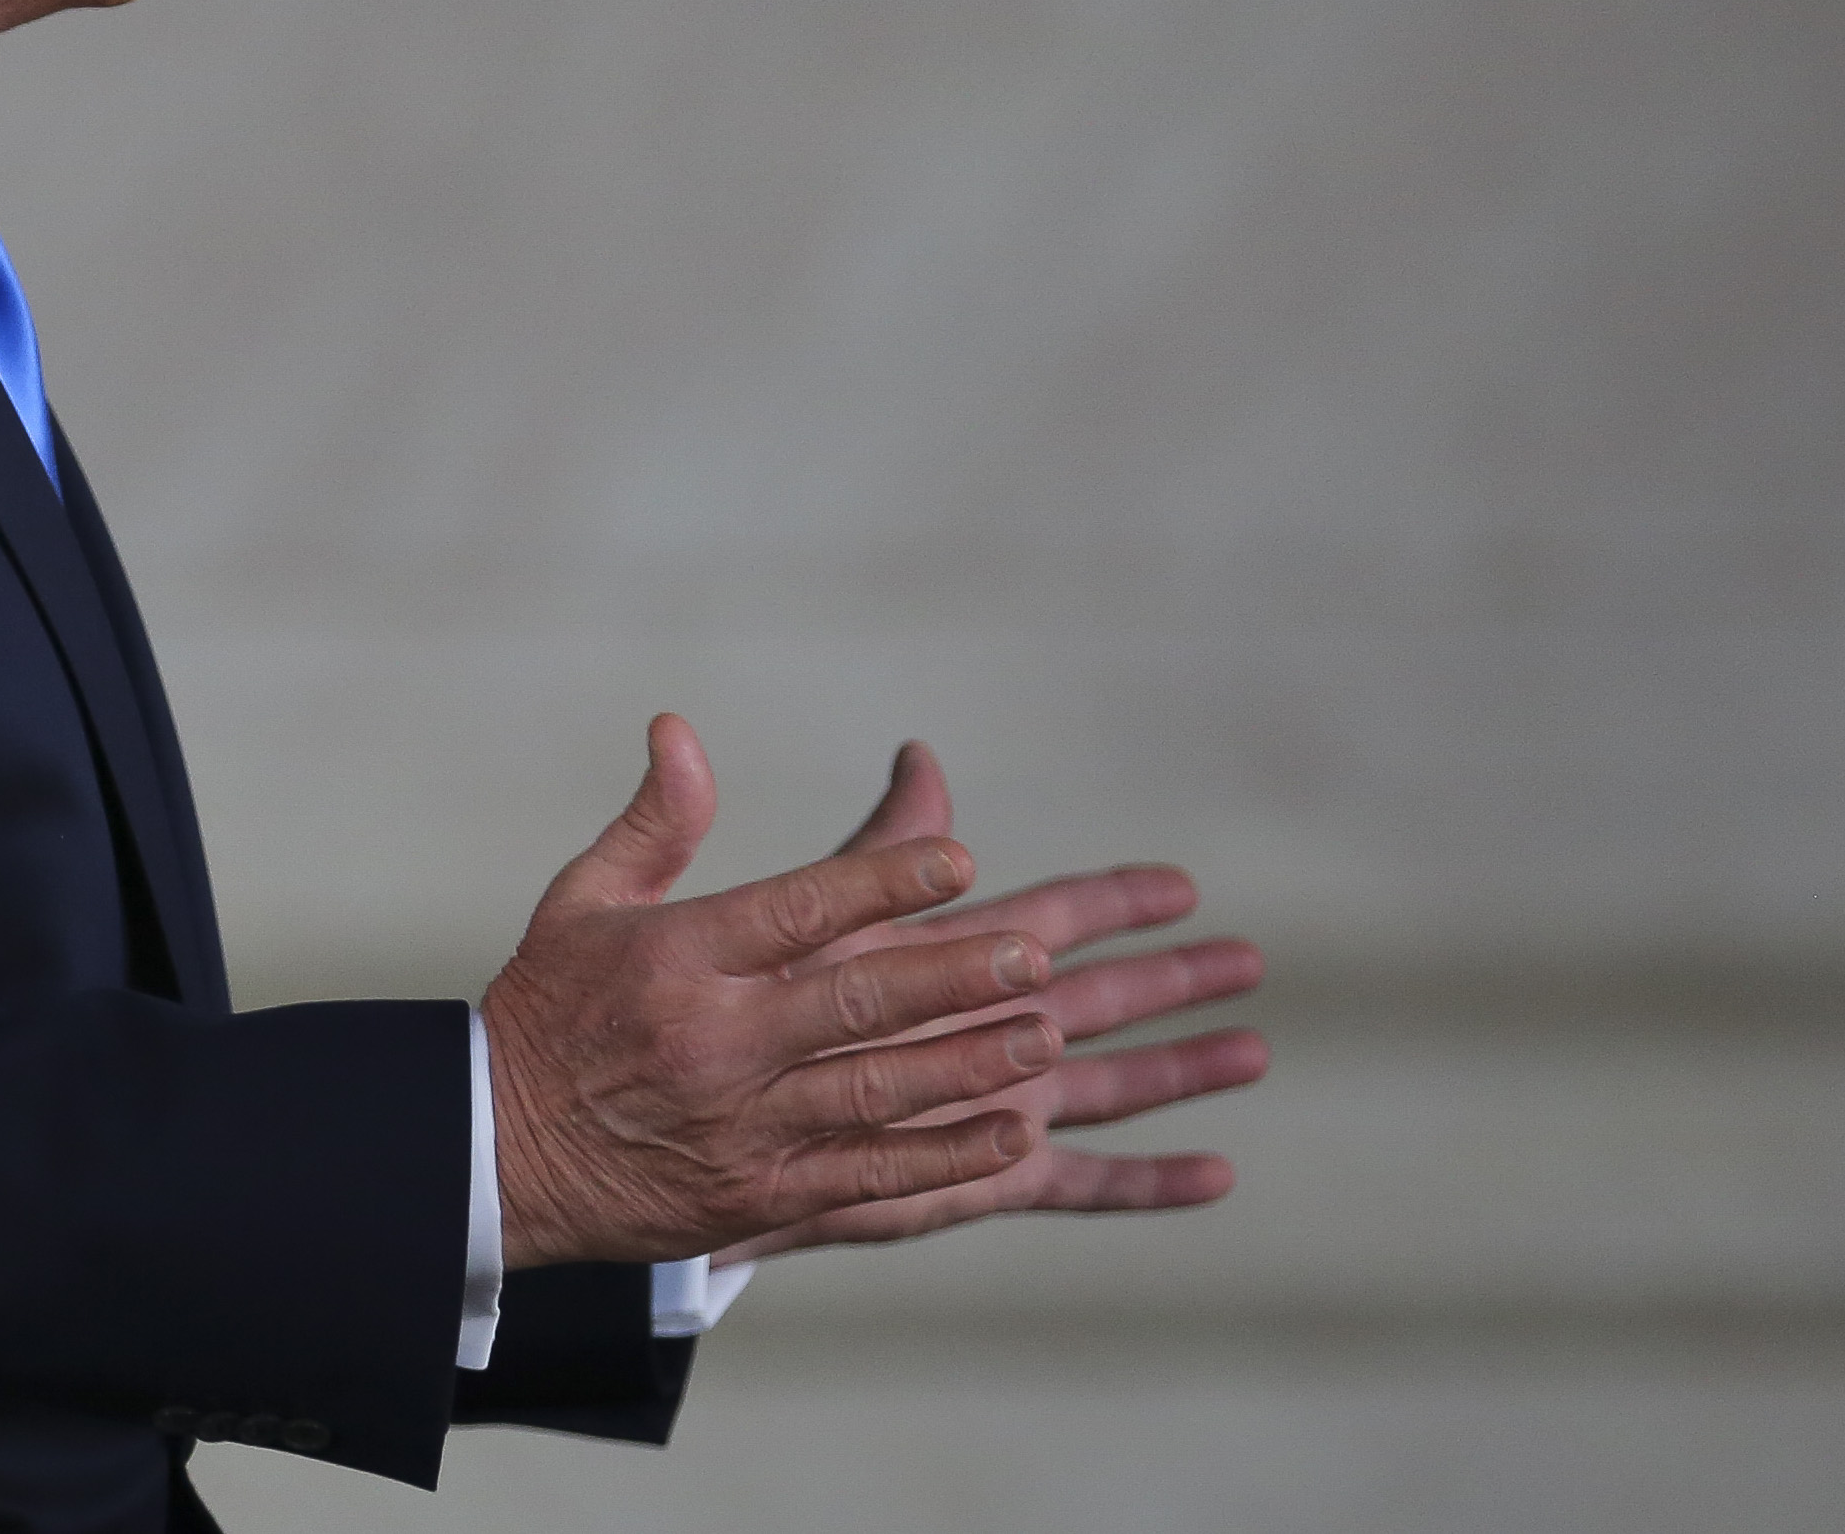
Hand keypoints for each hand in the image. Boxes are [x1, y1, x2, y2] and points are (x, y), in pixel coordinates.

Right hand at [480, 715, 1063, 1267]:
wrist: (492, 1155)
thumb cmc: (549, 1012)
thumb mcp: (582, 902)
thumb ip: (655, 821)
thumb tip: (679, 728)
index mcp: (676, 955)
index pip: (796, 909)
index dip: (882, 883)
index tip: (958, 859)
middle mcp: (713, 1037)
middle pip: (853, 1002)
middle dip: (953, 978)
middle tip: (1035, 957)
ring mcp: (740, 1121)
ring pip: (874, 1091)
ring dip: (967, 1064)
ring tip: (1045, 1035)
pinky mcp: (758, 1190)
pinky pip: (867, 1174)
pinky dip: (943, 1156)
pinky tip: (1010, 1134)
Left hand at [711, 742, 1268, 1259]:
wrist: (685, 1117)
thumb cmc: (737, 1008)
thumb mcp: (810, 919)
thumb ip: (874, 853)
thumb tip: (921, 757)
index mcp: (942, 963)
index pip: (1049, 918)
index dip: (1113, 901)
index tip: (1181, 883)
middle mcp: (979, 1032)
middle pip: (1098, 997)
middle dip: (1171, 978)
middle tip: (1250, 957)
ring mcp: (987, 1104)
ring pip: (1107, 1083)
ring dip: (1180, 1068)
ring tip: (1255, 1049)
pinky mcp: (978, 1177)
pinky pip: (1080, 1183)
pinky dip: (1147, 1182)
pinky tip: (1217, 1175)